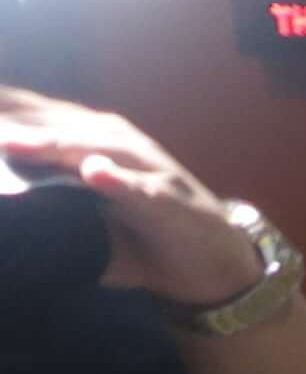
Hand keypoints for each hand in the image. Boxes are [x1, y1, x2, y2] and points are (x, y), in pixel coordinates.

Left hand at [0, 90, 267, 308]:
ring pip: (93, 149)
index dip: (4, 111)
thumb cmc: (142, 235)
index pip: (37, 115)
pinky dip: (119, 181)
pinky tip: (96, 174)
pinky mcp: (171, 202)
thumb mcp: (85, 214)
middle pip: (56, 125)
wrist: (216, 262)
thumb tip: (4, 208)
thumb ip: (42, 201)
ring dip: (52, 145)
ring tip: (10, 142)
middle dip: (14, 122)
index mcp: (92, 140)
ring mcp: (147, 170)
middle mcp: (117, 144)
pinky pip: (143, 190)